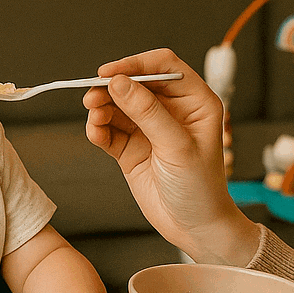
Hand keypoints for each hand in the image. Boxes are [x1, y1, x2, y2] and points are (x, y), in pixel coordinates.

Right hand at [83, 48, 257, 264]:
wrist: (194, 228)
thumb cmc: (200, 188)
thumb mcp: (177, 147)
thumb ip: (147, 113)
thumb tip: (119, 82)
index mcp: (195, 101)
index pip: (163, 66)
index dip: (135, 64)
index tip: (110, 73)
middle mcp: (171, 110)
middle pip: (135, 83)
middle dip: (112, 88)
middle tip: (92, 96)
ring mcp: (149, 129)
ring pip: (118, 105)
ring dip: (101, 108)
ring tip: (94, 118)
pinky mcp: (132, 148)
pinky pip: (110, 130)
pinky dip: (99, 129)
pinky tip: (96, 134)